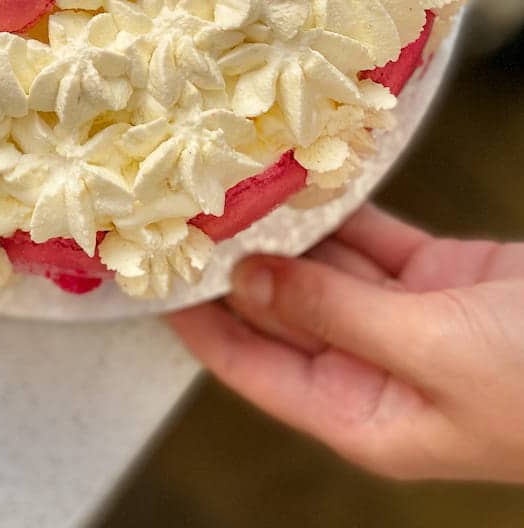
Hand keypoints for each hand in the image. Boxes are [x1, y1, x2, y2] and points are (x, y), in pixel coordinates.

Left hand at [168, 205, 523, 481]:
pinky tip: (304, 175)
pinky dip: (343, 209)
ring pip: (326, 266)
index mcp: (362, 416)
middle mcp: (374, 367)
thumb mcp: (430, 351)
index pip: (254, 367)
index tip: (152, 273)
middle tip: (184, 206)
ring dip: (285, 226)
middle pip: (283, 309)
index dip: (201, 323)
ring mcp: (407, 318)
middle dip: (237, 261)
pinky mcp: (439, 274)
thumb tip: (249, 280)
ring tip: (230, 179)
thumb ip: (335, 312)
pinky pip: (374, 237)